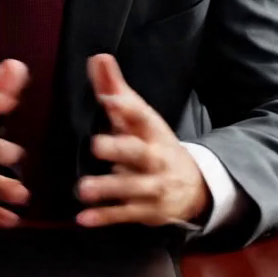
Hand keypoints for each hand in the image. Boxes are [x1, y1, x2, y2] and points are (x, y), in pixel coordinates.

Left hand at [75, 54, 211, 227]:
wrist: (195, 187)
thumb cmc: (154, 145)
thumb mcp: (139, 119)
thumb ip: (114, 90)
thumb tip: (97, 57)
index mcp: (152, 131)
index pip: (142, 116)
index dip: (127, 108)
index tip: (109, 99)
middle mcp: (155, 158)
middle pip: (139, 153)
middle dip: (120, 149)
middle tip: (96, 145)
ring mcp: (153, 187)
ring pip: (131, 188)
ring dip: (108, 189)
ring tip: (82, 189)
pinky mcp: (146, 211)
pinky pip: (125, 215)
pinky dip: (105, 218)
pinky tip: (84, 219)